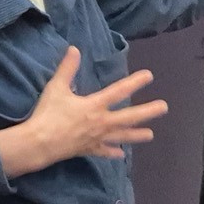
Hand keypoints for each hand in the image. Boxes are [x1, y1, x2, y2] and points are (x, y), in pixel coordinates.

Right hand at [0, 47, 167, 176]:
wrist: (40, 143)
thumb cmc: (48, 114)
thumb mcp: (56, 88)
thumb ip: (67, 68)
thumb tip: (74, 49)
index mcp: (94, 105)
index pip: (119, 91)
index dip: (135, 82)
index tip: (149, 76)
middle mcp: (101, 122)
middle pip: (129, 117)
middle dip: (147, 112)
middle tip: (164, 108)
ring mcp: (97, 138)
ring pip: (121, 136)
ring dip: (137, 135)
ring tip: (151, 135)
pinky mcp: (89, 149)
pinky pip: (104, 151)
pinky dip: (112, 153)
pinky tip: (121, 154)